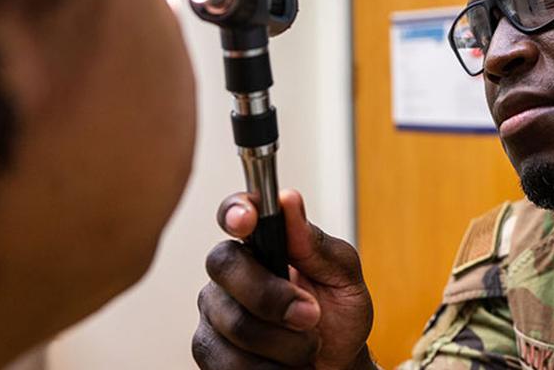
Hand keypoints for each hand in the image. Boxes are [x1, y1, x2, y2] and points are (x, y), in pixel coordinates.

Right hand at [192, 189, 374, 368]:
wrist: (339, 365)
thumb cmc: (339, 316)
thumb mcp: (343, 278)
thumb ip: (315, 243)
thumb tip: (288, 200)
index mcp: (262, 243)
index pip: (236, 212)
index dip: (236, 210)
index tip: (248, 220)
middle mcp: (231, 273)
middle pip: (226, 267)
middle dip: (274, 296)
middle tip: (311, 315)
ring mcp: (215, 313)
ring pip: (234, 323)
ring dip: (284, 343)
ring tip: (308, 347)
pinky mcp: (210, 353)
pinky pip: (228, 363)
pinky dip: (270, 369)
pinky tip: (287, 366)